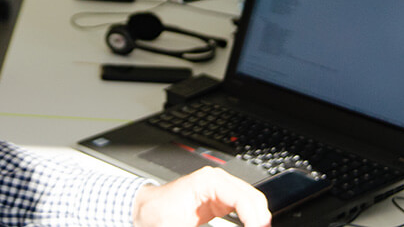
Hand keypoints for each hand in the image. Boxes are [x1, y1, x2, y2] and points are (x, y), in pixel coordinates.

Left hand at [133, 167, 270, 226]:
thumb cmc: (156, 214)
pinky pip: (244, 208)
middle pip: (254, 199)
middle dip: (260, 219)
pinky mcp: (219, 201)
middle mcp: (218, 181)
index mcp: (209, 181)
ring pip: (252, 203)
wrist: (144, 211)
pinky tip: (249, 226)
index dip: (255, 219)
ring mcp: (221, 189)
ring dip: (257, 219)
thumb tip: (235, 225)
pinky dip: (250, 219)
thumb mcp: (180, 226)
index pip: (244, 198)